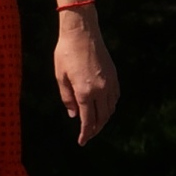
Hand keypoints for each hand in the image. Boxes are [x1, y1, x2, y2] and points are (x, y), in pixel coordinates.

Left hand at [56, 9, 118, 142]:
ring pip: (110, 109)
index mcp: (85, 92)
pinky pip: (115, 97)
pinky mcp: (114, 76)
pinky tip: (103, 109)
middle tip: (87, 137)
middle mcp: (100, 90)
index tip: (82, 142)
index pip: (87, 120)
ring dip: (104, 119)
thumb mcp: (60, 77)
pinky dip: (110, 107)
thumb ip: (67, 98)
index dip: (85, 133)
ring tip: (95, 125)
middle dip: (95, 130)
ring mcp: (110, 83)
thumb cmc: (66, 53)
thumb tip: (74, 115)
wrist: (83, 33)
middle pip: (102, 118)